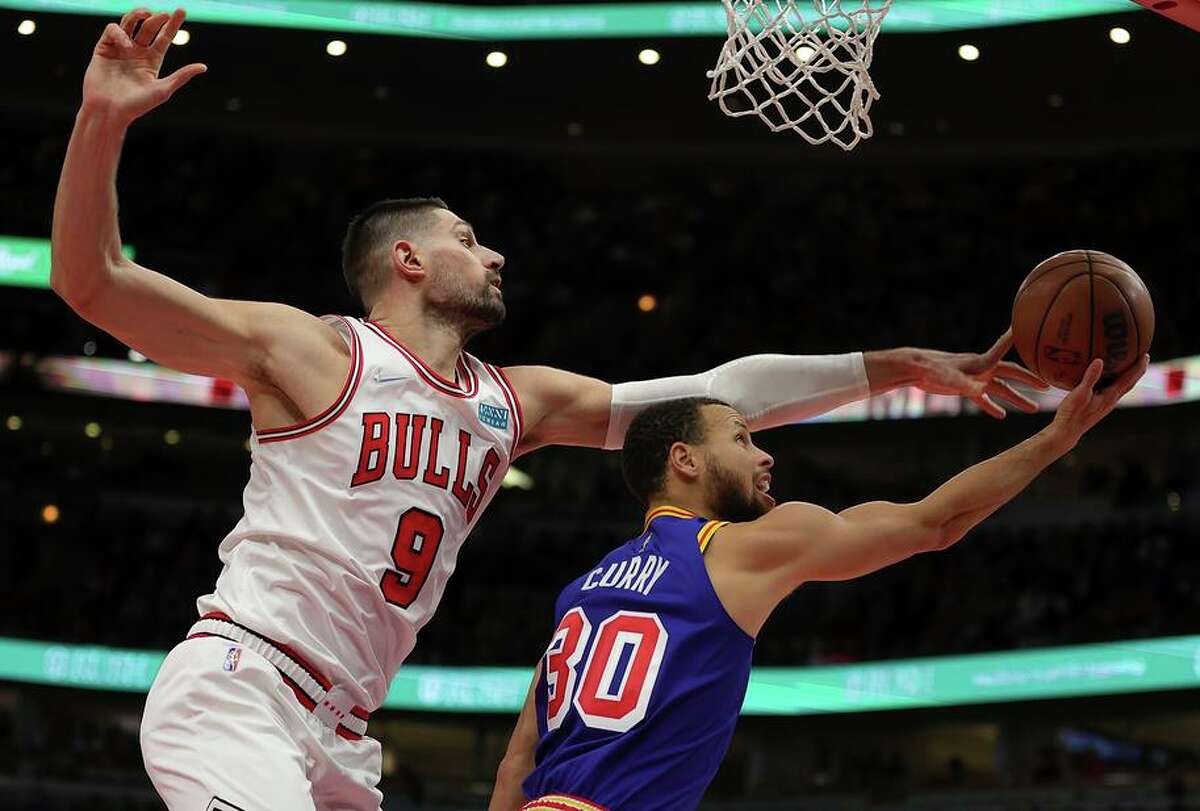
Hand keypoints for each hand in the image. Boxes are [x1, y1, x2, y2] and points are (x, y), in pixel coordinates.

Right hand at [82, 8, 204, 125]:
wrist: (109, 111)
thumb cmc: (137, 106)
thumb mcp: (163, 89)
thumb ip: (181, 76)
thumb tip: (203, 66)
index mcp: (152, 61)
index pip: (164, 37)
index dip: (172, 24)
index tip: (181, 11)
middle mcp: (137, 53)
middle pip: (149, 28)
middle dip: (157, 19)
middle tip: (166, 14)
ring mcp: (120, 49)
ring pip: (130, 23)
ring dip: (138, 15)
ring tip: (148, 13)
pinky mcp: (104, 49)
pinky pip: (112, 30)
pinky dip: (119, 32)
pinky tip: (127, 43)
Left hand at [908, 329, 1048, 418]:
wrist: (914, 369)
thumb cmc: (931, 370)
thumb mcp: (949, 378)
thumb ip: (965, 384)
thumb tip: (980, 390)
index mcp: (981, 363)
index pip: (1005, 350)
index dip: (1020, 341)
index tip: (1035, 330)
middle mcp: (981, 369)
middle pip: (1011, 374)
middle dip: (1029, 380)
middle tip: (1048, 386)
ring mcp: (974, 378)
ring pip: (1000, 389)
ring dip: (1015, 399)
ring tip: (1032, 409)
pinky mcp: (964, 388)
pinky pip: (982, 399)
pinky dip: (991, 406)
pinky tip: (1000, 415)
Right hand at [1049, 355, 1148, 448]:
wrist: (1067, 431)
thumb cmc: (1072, 413)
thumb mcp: (1080, 393)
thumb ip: (1090, 377)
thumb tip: (1099, 360)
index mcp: (1110, 396)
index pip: (1129, 379)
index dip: (1138, 367)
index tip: (1146, 355)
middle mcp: (1111, 400)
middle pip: (1129, 383)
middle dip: (1137, 371)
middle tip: (1143, 357)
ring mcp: (1105, 404)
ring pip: (1122, 388)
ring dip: (1127, 376)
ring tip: (1128, 365)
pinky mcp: (1098, 406)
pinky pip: (1111, 390)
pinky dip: (1115, 381)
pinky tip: (1105, 378)